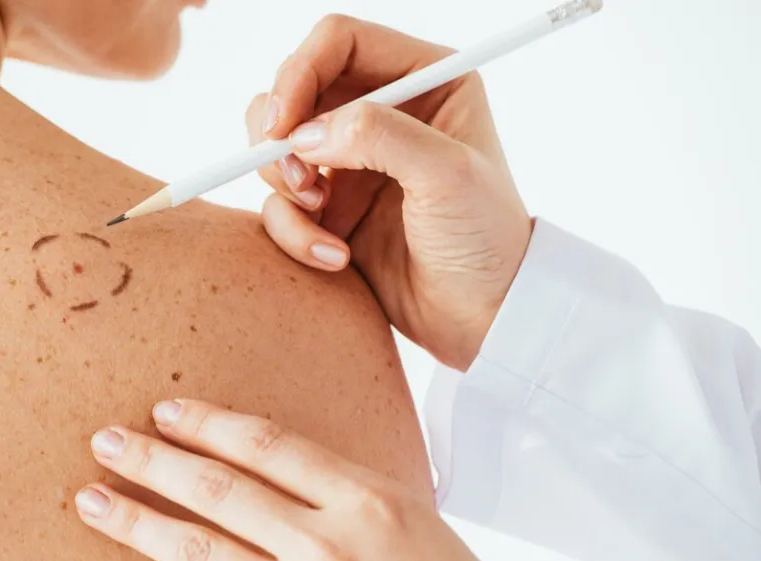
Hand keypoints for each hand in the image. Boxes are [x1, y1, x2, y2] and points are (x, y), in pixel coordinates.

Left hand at [74, 399, 526, 560]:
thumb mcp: (406, 510)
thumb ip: (336, 483)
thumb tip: (260, 457)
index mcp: (365, 497)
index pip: (266, 445)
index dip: (207, 424)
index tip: (164, 411)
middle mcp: (330, 544)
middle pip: (220, 490)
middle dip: (153, 463)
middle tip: (105, 442)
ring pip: (202, 549)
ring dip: (138, 523)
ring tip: (92, 502)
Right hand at [245, 15, 532, 369]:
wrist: (482, 319)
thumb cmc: (485, 241)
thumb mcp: (447, 176)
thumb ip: (380, 136)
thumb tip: (305, 132)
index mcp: (423, 80)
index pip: (339, 42)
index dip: (300, 71)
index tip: (283, 123)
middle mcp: (381, 112)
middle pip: (293, 87)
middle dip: (281, 133)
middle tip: (299, 178)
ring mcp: (350, 160)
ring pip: (275, 145)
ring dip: (283, 183)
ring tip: (321, 216)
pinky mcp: (328, 207)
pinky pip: (279, 203)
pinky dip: (293, 231)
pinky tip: (334, 258)